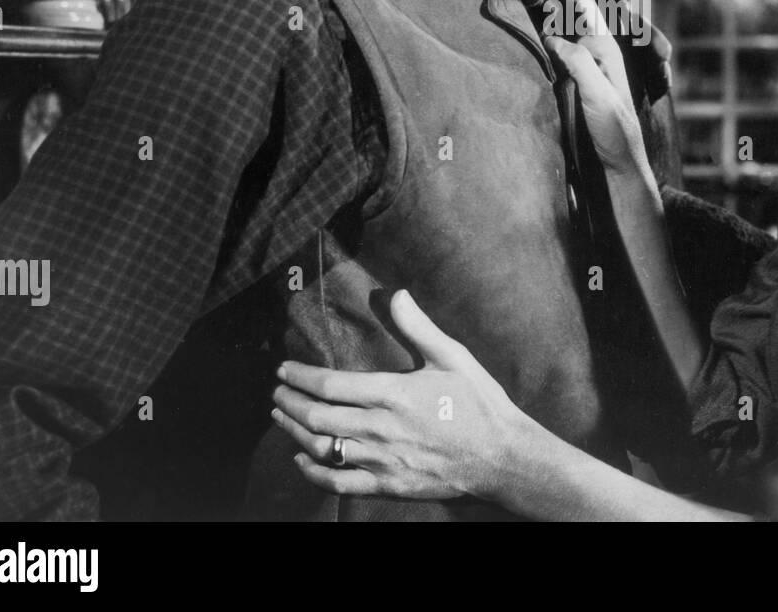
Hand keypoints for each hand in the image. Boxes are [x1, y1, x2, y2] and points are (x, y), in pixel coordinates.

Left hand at [271, 290, 527, 501]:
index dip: (300, 377)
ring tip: (281, 417)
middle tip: (277, 392)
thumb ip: (419, 327)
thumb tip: (397, 294)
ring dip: (294, 433)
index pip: (329, 385)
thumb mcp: (452, 357)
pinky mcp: (387, 484)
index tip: (284, 370)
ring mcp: (381, 460)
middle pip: (317, 417)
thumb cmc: (479, 403)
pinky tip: (303, 461)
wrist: (501, 456)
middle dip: (289, 402)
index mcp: (392, 393)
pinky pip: (338, 483)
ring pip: (321, 449)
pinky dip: (313, 472)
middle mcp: (379, 428)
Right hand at [532, 0, 650, 174]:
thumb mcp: (600, 99)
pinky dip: (543, 11)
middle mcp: (595, 43)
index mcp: (603, 46)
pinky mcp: (576, 68)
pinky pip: (558, 30)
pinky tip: (531, 7)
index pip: (578, 2)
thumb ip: (580, 65)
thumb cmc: (614, 132)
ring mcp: (586, 54)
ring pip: (563, 10)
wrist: (620, 160)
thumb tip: (553, 36)